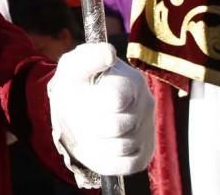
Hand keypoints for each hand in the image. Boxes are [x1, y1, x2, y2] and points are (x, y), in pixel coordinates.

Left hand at [48, 43, 154, 176]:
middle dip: (91, 123)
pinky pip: (124, 165)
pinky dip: (105, 158)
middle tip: (84, 114)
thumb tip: (108, 54)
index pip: (115, 99)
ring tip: (90, 129)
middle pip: (115, 126)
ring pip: (120, 147)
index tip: (85, 94)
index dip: (94, 102)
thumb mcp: (73, 66)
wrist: (77, 109)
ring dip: (96, 141)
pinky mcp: (143, 153)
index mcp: (132, 80)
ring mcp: (147, 130)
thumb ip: (88, 57)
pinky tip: (98, 144)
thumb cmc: (76, 84)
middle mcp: (146, 104)